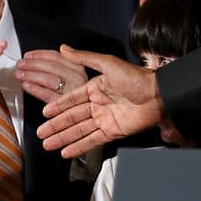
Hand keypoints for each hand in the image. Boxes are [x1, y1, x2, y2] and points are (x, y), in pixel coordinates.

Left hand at [16, 48, 88, 104]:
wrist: (88, 117)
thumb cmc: (78, 98)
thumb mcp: (72, 78)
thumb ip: (59, 67)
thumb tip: (38, 58)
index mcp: (78, 68)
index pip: (56, 56)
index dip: (39, 54)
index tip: (27, 55)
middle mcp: (77, 78)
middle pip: (51, 66)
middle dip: (32, 64)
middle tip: (20, 64)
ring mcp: (73, 91)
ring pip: (49, 79)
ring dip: (31, 75)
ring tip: (20, 74)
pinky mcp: (67, 106)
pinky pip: (48, 95)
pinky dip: (35, 89)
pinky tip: (26, 85)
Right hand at [36, 45, 168, 158]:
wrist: (158, 94)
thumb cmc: (136, 77)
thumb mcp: (107, 63)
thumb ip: (84, 57)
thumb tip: (63, 48)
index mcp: (96, 88)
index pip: (71, 99)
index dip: (57, 106)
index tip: (44, 113)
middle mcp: (98, 104)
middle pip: (72, 117)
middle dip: (56, 126)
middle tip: (41, 133)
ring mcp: (105, 119)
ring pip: (79, 131)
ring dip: (63, 138)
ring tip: (47, 144)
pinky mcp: (113, 132)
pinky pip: (92, 141)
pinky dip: (79, 147)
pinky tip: (66, 152)